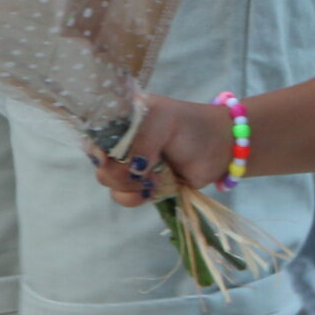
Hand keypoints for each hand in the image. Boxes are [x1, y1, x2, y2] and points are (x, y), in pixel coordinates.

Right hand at [89, 95, 233, 206]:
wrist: (220, 149)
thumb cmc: (194, 125)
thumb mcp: (166, 120)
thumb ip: (143, 140)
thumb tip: (132, 169)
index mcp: (124, 117)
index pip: (94, 132)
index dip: (96, 147)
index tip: (106, 157)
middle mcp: (123, 140)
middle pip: (99, 162)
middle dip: (118, 169)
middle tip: (143, 167)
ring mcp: (131, 164)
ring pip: (108, 181)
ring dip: (129, 184)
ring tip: (153, 176)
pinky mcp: (141, 185)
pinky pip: (123, 197)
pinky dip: (135, 196)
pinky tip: (152, 189)